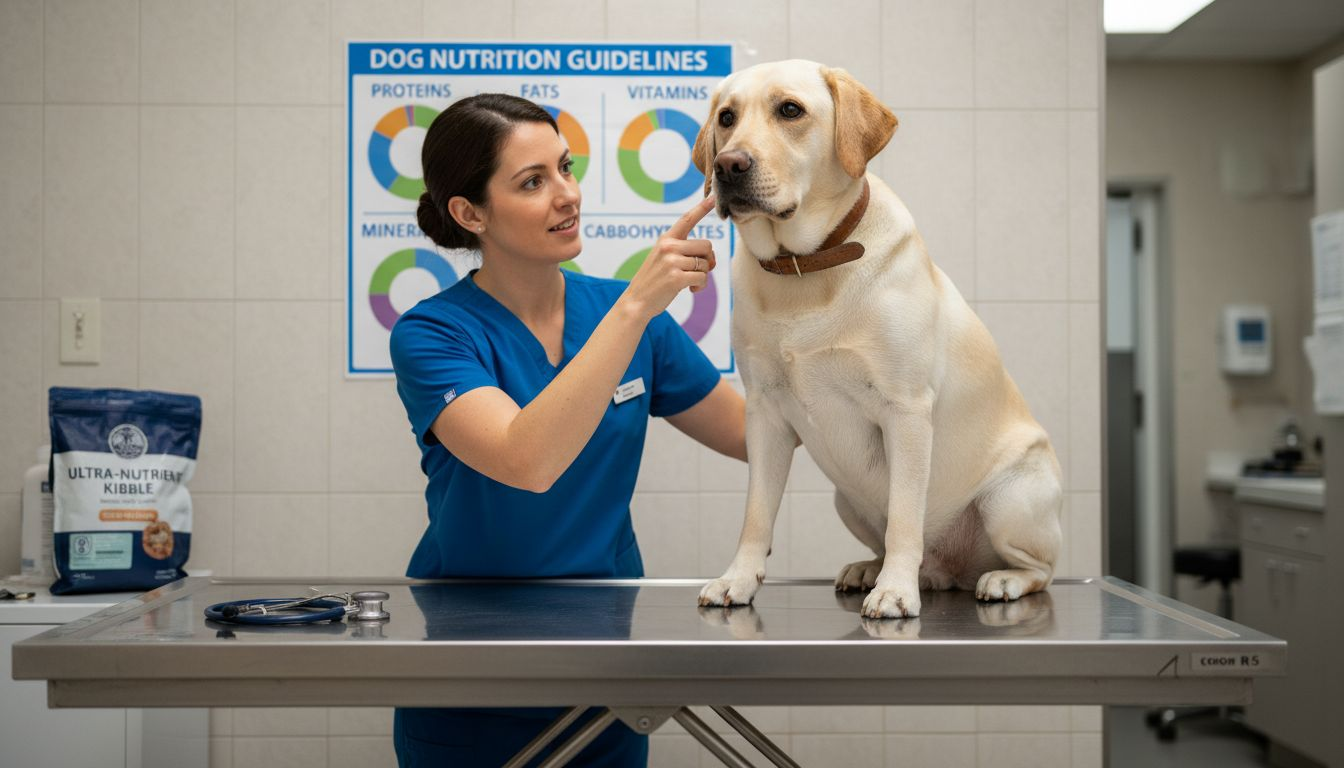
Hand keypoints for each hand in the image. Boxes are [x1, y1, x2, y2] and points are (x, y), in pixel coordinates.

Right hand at [621, 195, 717, 321]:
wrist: (636, 301)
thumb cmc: (654, 280)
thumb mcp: (663, 258)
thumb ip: (685, 252)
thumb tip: (711, 259)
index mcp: (666, 239)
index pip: (686, 219)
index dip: (701, 208)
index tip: (713, 197)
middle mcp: (669, 247)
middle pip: (706, 245)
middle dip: (707, 259)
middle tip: (698, 270)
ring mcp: (672, 262)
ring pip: (706, 264)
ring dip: (703, 275)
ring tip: (689, 282)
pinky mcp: (676, 278)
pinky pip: (702, 278)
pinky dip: (700, 286)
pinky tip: (690, 289)